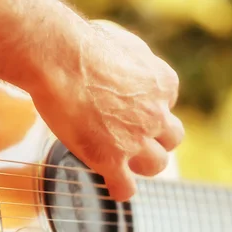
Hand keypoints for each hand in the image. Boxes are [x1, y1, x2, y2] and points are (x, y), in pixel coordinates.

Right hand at [31, 20, 183, 200]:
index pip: (167, 104)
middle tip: (134, 138)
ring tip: (124, 162)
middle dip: (156, 139)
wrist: (59, 59)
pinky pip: (125, 188)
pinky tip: (112, 185)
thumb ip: (137, 60)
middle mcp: (155, 114)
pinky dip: (120, 189)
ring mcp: (135, 140)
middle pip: (171, 138)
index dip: (149, 108)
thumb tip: (130, 67)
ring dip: (143, 165)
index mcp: (163, 84)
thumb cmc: (83, 45)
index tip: (131, 109)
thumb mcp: (125, 42)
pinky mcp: (111, 159)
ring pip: (157, 165)